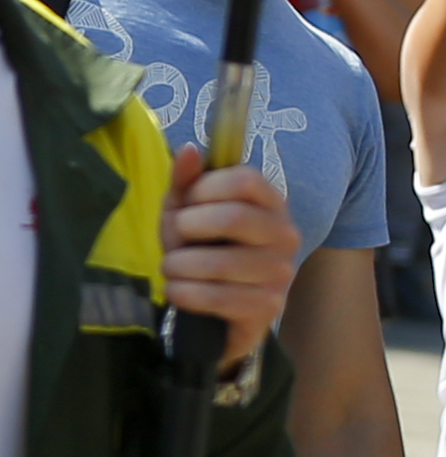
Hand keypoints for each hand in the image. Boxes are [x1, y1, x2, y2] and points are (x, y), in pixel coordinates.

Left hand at [160, 146, 302, 370]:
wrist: (214, 303)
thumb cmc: (200, 246)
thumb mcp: (186, 209)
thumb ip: (186, 179)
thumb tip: (191, 149)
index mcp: (269, 202)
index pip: (246, 180)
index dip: (204, 188)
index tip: (186, 204)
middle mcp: (284, 235)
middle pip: (235, 217)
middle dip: (189, 226)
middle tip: (176, 236)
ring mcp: (281, 272)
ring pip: (222, 262)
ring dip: (180, 265)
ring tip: (172, 267)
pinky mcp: (270, 307)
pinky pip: (221, 297)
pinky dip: (186, 293)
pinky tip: (177, 290)